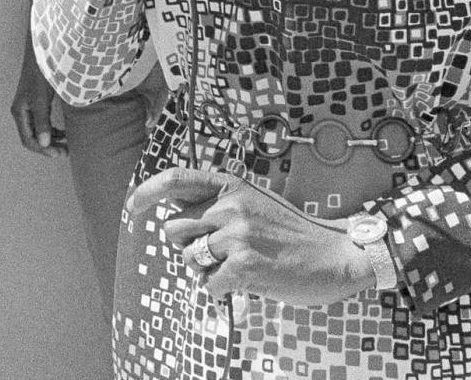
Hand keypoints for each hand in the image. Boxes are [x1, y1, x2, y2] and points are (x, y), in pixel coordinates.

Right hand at [11, 48, 66, 156]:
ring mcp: (28, 108)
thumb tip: (45, 143)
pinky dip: (53, 130)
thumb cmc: (40, 74)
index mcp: (20, 112)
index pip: (28, 140)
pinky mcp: (36, 103)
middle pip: (33, 138)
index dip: (43, 149)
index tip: (60, 153)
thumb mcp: (41, 99)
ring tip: (67, 144)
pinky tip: (63, 133)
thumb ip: (42, 121)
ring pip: (38, 132)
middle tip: (67, 151)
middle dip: (49, 146)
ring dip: (52, 140)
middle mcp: (22, 112)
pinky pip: (42, 123)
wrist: (41, 52)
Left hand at [129, 167, 370, 304]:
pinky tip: (247, 284)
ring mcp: (236, 235)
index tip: (133, 206)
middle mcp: (230, 205)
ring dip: (206, 270)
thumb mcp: (255, 203)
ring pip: (189, 259)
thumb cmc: (293, 234)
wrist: (337, 255)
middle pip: (174, 228)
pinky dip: (222, 291)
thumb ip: (220, 205)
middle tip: (217, 254)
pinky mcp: (244, 266)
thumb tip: (179, 218)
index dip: (147, 192)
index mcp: (232, 186)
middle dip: (187, 246)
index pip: (175, 180)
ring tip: (238, 268)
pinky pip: (209, 285)